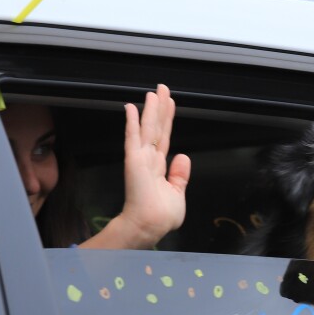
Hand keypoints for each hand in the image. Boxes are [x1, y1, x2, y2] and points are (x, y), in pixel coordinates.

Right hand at [82, 84, 191, 249]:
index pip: (164, 138)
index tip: (169, 103)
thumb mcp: (178, 193)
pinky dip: (131, 122)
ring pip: (147, 128)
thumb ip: (180, 175)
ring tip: (153, 92)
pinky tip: (130, 108)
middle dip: (159, 107)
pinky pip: (132, 138)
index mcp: (159, 168)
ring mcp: (140, 159)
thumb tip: (183, 156)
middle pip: (156, 128)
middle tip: (162, 89)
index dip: (167, 119)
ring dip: (150, 109)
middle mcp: (149, 160)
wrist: (150, 226)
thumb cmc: (161, 216)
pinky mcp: (134, 161)